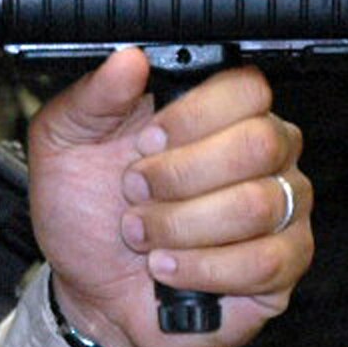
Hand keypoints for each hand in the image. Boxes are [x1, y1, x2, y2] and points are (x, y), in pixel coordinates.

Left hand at [29, 48, 311, 346]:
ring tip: (144, 235)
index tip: (145, 142)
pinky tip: (169, 267)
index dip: (193, 116)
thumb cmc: (83, 212)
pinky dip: (202, 269)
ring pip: (258, 205)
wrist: (86, 287)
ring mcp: (279, 206)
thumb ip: (93, 97)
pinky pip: (265, 261)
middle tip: (136, 192)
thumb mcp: (64, 144)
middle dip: (180, 176)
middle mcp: (258, 153)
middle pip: (259, 144)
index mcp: (215, 112)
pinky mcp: (283, 263)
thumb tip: (128, 59)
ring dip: (182, 227)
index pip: (246, 88)